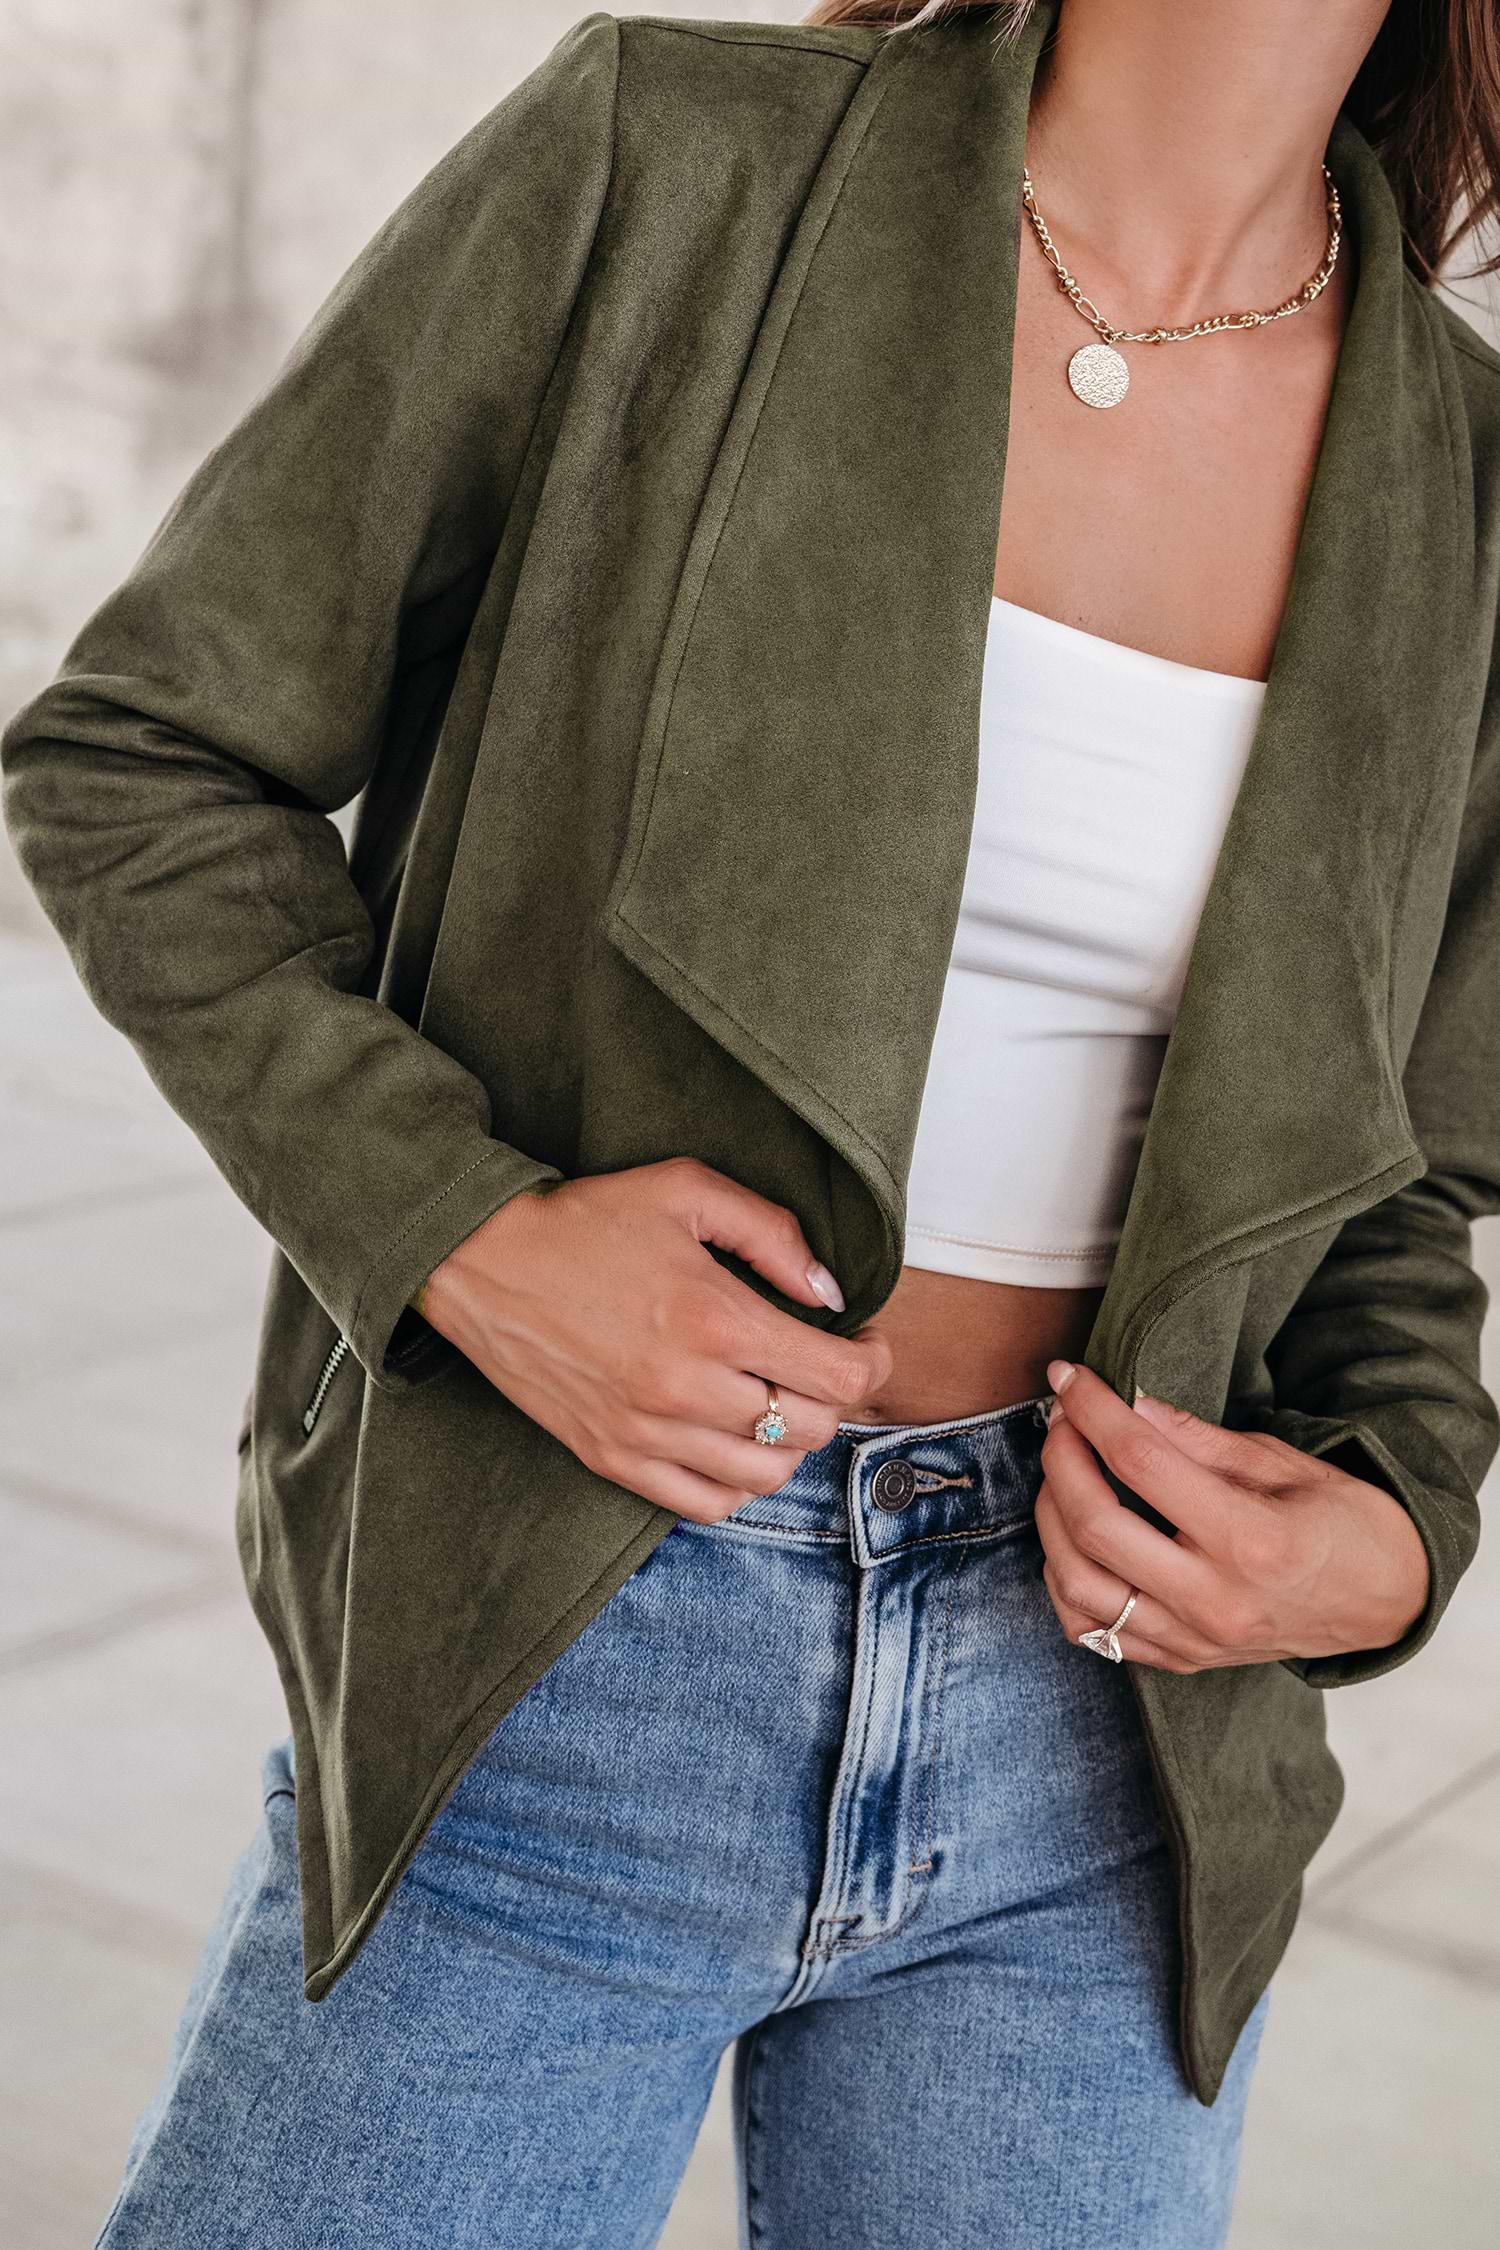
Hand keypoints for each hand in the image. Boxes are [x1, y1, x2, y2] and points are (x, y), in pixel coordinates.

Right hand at [419, 1157, 891, 1521]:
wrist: (481, 1261)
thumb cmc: (586, 1220)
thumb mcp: (685, 1190)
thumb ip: (772, 1234)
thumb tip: (829, 1292)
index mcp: (715, 1319)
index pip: (839, 1378)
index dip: (873, 1363)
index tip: (866, 1343)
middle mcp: (687, 1389)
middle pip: (812, 1430)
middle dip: (833, 1398)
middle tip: (818, 1365)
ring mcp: (647, 1433)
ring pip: (766, 1476)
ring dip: (789, 1443)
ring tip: (775, 1401)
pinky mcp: (612, 1458)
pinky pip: (706, 1505)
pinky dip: (737, 1482)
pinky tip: (733, 1441)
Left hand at [1035, 1359, 1430, 1672]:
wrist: (1387, 1601)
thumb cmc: (1344, 1522)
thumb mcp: (1284, 1464)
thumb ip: (1200, 1439)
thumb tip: (1129, 1402)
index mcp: (1250, 1541)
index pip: (1142, 1463)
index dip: (1094, 1411)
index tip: (1068, 1378)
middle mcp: (1214, 1600)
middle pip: (1095, 1525)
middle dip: (1061, 1459)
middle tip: (1061, 1420)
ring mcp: (1193, 1639)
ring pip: (1077, 1584)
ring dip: (1050, 1520)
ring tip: (1061, 1474)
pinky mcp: (1181, 1660)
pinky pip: (1092, 1630)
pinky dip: (1064, 1581)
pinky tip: (1071, 1541)